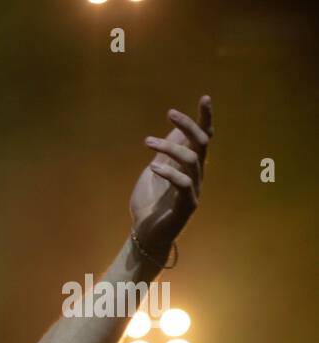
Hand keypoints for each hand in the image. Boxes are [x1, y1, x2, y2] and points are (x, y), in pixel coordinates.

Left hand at [129, 95, 212, 258]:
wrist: (144, 236)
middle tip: (170, 113)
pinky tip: (152, 166)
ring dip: (169, 148)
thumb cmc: (149, 206)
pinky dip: (169, 172)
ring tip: (147, 142)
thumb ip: (164, 154)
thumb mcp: (153, 173)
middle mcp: (196, 176)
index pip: (203, 139)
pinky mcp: (187, 205)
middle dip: (189, 125)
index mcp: (189, 167)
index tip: (205, 98)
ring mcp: (193, 190)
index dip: (205, 119)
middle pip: (201, 144)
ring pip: (192, 160)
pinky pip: (183, 184)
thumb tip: (173, 132)